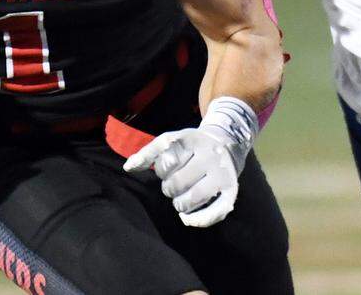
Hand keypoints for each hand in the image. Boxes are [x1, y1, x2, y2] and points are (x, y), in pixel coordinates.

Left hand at [123, 96, 257, 227]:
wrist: (226, 143)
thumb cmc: (190, 146)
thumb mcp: (170, 141)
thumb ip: (148, 153)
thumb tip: (127, 168)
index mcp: (193, 140)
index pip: (166, 162)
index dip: (161, 169)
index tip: (169, 167)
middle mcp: (210, 155)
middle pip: (178, 183)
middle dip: (170, 188)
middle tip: (175, 184)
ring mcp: (222, 173)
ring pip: (192, 199)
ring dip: (180, 204)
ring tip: (181, 198)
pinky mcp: (232, 190)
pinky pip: (216, 212)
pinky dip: (199, 220)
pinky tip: (187, 220)